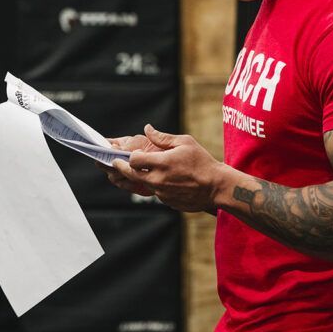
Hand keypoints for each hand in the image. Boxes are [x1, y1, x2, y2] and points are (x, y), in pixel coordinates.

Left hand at [110, 124, 226, 211]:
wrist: (216, 186)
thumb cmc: (202, 162)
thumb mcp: (185, 142)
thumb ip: (162, 137)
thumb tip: (147, 128)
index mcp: (162, 163)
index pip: (133, 160)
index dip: (130, 156)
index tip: (131, 154)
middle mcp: (158, 180)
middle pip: (131, 175)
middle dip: (121, 168)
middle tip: (116, 163)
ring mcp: (161, 193)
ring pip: (143, 185)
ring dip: (141, 177)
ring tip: (144, 170)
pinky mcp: (167, 202)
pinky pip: (156, 193)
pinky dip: (156, 186)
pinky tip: (166, 180)